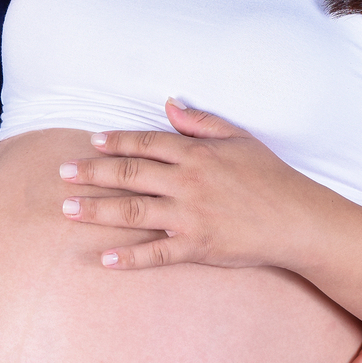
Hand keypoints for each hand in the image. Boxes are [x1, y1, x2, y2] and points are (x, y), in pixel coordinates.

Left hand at [59, 99, 312, 269]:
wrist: (298, 220)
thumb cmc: (271, 176)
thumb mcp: (239, 138)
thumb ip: (201, 122)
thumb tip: (169, 104)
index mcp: (197, 153)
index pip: (146, 144)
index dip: (116, 142)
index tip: (91, 142)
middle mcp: (188, 182)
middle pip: (130, 175)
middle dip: (93, 174)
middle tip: (63, 174)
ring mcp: (190, 216)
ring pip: (133, 212)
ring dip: (97, 210)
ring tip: (68, 210)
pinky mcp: (197, 247)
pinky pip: (156, 253)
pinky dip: (130, 257)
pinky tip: (105, 258)